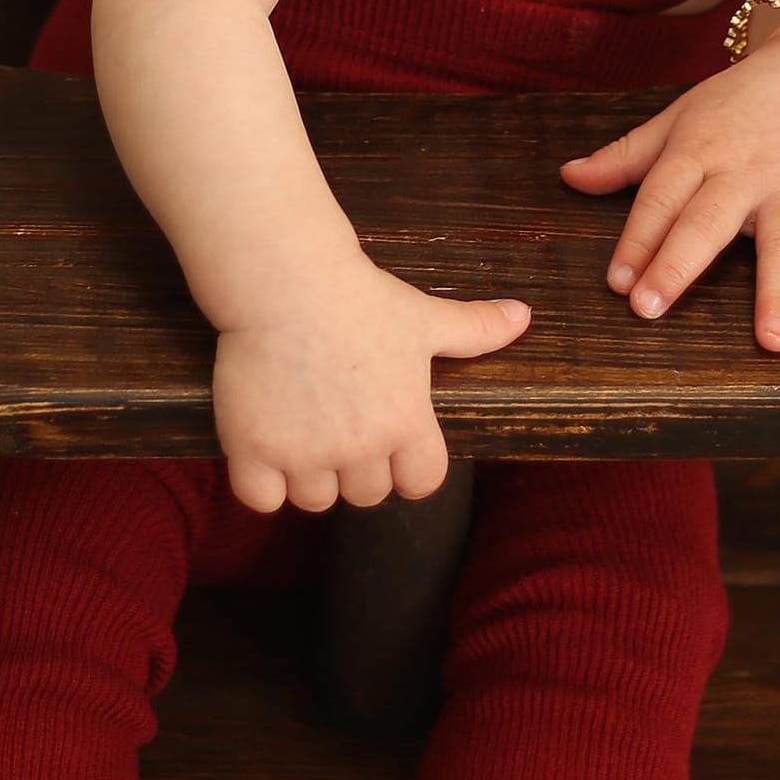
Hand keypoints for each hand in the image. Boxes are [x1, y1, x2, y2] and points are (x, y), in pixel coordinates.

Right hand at [212, 256, 529, 514]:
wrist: (286, 280)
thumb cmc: (359, 295)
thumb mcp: (424, 315)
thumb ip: (475, 328)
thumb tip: (525, 316)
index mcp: (406, 422)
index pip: (422, 483)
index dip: (407, 466)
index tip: (388, 440)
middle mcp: (360, 447)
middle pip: (367, 495)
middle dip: (356, 466)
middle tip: (338, 421)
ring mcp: (304, 452)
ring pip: (315, 500)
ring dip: (309, 475)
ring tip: (301, 427)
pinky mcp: (254, 450)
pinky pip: (261, 500)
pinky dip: (262, 483)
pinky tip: (264, 445)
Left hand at [558, 30, 779, 352]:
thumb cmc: (738, 103)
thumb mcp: (678, 119)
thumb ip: (626, 156)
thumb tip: (568, 177)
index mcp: (698, 151)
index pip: (659, 198)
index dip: (636, 240)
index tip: (617, 283)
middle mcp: (743, 174)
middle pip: (705, 221)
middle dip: (677, 264)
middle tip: (650, 309)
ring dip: (779, 291)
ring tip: (774, 340)